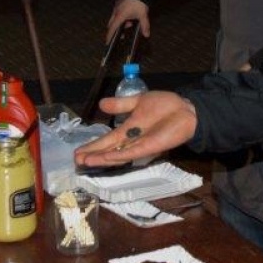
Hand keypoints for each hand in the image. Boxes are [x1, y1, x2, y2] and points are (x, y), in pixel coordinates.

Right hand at [73, 91, 196, 167]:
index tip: (77, 152)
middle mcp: (130, 140)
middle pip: (108, 150)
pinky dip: (119, 156)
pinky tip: (106, 158)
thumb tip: (101, 104)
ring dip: (101, 158)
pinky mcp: (149, 147)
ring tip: (85, 161)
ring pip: (116, 154)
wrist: (186, 109)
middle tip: (76, 161)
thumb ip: (120, 104)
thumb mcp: (138, 101)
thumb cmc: (165, 106)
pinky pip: (131, 153)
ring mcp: (139, 145)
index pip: (106, 140)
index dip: (92, 146)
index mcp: (127, 129)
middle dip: (93, 155)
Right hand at [106, 0, 150, 41]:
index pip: (112, 28)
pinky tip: (129, 16)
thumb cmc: (139, 2)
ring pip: (115, 17)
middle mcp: (116, 11)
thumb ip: (144, 26)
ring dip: (120, 22)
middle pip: (111, 24)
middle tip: (122, 35)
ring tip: (130, 23)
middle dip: (116, 30)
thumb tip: (146, 34)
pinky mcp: (119, 2)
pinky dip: (121, 16)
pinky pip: (117, 12)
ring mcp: (117, 6)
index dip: (109, 36)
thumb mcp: (143, 16)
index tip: (107, 42)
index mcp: (120, 16)